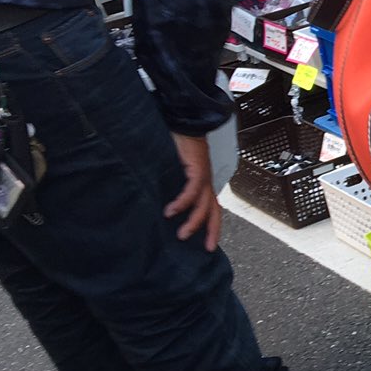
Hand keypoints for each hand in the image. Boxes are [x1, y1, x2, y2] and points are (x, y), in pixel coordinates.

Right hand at [166, 131, 222, 251]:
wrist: (183, 122)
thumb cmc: (177, 145)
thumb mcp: (174, 171)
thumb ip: (170, 185)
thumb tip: (156, 203)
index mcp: (203, 184)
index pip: (211, 209)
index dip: (212, 227)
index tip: (208, 246)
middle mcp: (206, 182)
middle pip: (214, 211)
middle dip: (211, 231)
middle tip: (206, 248)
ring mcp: (203, 176)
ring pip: (203, 205)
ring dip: (193, 221)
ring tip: (180, 234)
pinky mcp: (197, 168)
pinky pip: (191, 190)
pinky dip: (182, 203)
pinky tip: (171, 211)